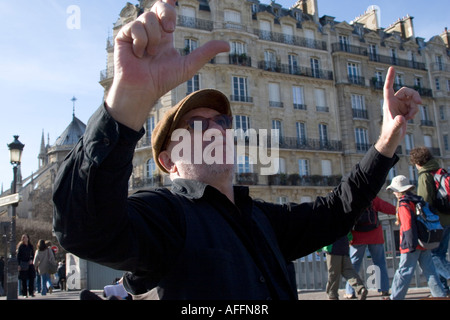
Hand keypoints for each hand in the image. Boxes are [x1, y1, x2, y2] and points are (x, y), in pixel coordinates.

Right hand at [106, 0, 229, 130]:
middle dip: (168, 14)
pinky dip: (141, 42)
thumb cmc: (163, 80)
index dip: (170, 0)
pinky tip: (139, 54)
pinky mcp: (124, 35)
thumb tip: (227, 45)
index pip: (168, 10)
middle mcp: (151, 30)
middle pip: (160, 6)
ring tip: (150, 55)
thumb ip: (205, 52)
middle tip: (170, 30)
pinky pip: (136, 26)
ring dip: (154, 38)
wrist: (143, 89)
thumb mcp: (188, 65)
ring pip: (149, 17)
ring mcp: (137, 31)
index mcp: (164, 34)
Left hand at [375, 67, 420, 156]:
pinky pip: (413, 106)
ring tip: (410, 117)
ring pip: (411, 99)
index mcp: (388, 103)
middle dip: (414, 95)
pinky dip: (414, 111)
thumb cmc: (389, 134)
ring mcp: (399, 106)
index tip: (392, 68)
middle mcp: (393, 102)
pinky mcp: (404, 110)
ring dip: (414, 107)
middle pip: (406, 91)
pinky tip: (409, 119)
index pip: (388, 88)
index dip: (390, 78)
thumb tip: (401, 119)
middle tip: (419, 102)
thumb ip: (398, 124)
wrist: (392, 139)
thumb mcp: (394, 130)